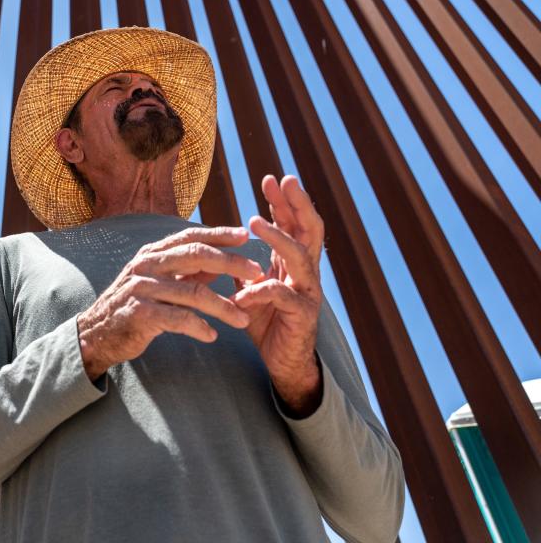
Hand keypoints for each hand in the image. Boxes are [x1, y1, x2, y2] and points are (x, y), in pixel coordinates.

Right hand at [77, 226, 264, 379]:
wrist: (95, 334)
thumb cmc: (131, 307)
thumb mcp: (157, 283)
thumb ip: (185, 272)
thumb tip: (218, 264)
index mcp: (152, 253)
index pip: (190, 236)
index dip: (219, 234)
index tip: (246, 236)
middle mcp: (146, 265)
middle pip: (197, 256)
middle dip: (231, 263)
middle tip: (257, 274)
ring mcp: (141, 288)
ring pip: (193, 292)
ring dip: (223, 306)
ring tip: (243, 319)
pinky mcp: (139, 314)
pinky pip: (178, 318)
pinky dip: (199, 327)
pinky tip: (212, 336)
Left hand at [233, 175, 324, 416]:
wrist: (283, 363)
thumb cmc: (269, 322)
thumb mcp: (255, 289)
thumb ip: (249, 267)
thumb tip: (231, 244)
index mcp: (295, 264)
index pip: (294, 225)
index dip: (283, 202)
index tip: (270, 179)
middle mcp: (307, 273)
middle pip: (310, 230)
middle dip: (298, 204)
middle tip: (285, 180)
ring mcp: (308, 293)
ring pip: (300, 257)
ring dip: (278, 237)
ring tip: (256, 222)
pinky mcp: (303, 316)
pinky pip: (282, 296)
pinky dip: (259, 292)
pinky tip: (241, 294)